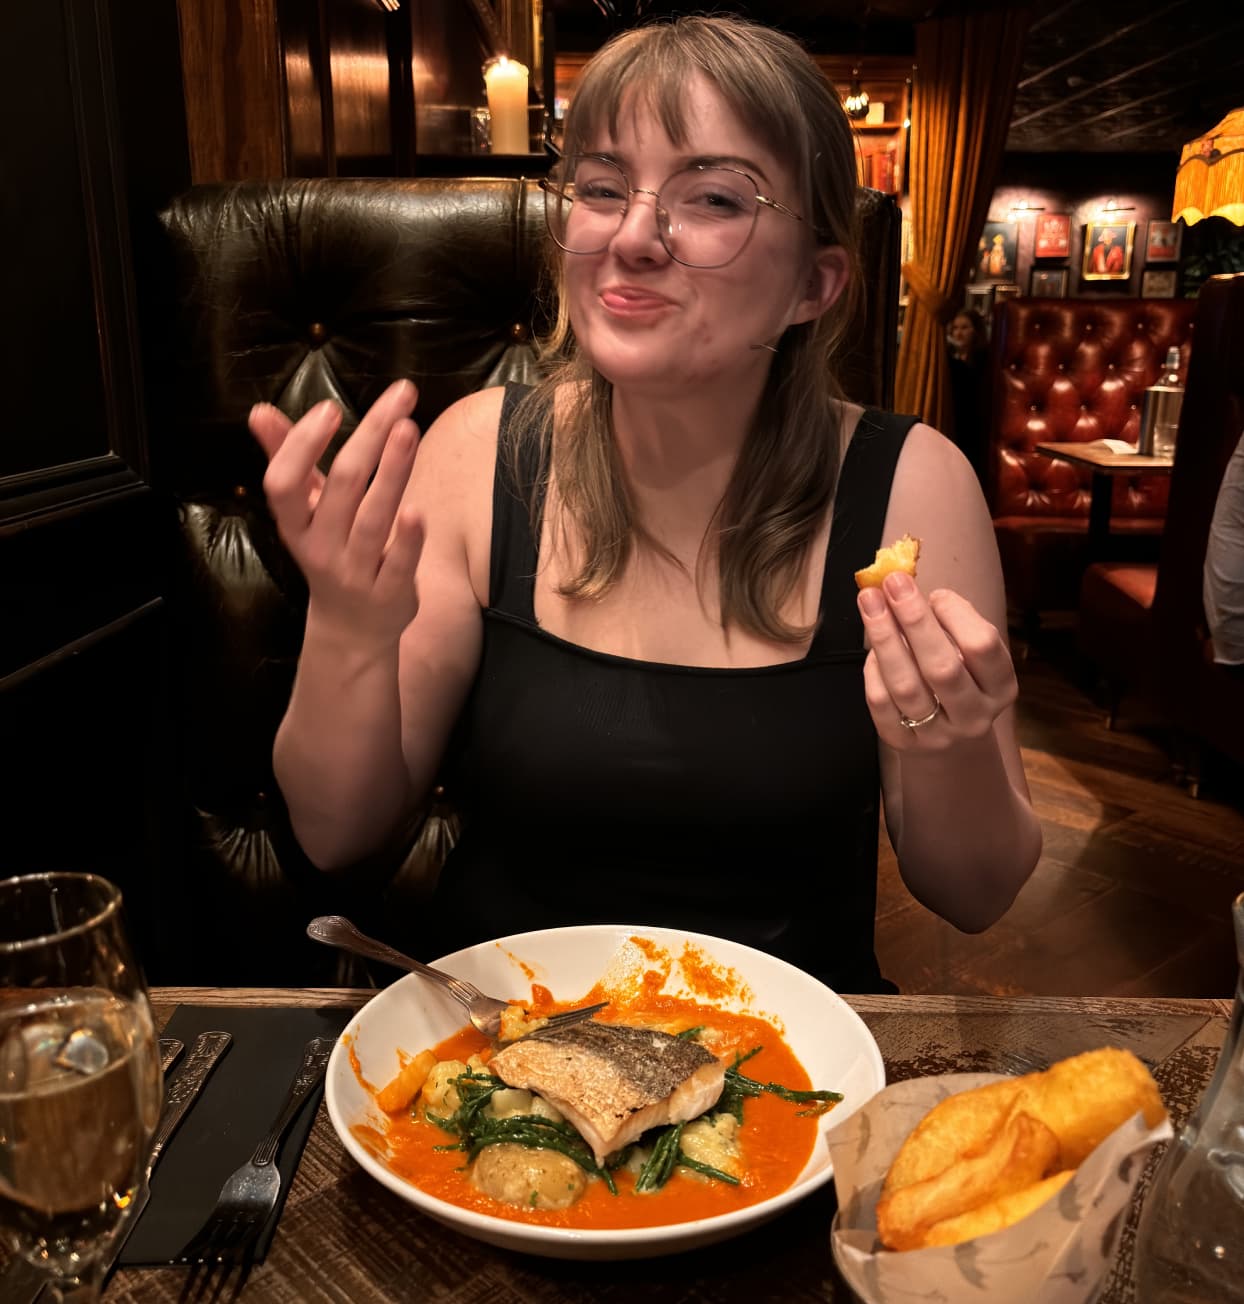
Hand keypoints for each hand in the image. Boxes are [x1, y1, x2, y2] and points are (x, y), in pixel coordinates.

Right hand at [249, 379, 422, 644]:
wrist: (352, 629)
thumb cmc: (330, 552)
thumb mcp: (305, 512)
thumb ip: (286, 459)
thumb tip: (260, 412)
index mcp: (296, 524)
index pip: (285, 482)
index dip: (303, 445)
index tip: (330, 408)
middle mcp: (321, 547)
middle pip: (344, 486)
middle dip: (371, 437)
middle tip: (401, 397)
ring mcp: (356, 571)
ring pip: (373, 518)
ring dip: (393, 473)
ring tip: (409, 430)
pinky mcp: (390, 592)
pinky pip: (398, 564)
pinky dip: (407, 540)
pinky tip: (418, 510)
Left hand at [858, 572, 1016, 753]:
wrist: (953, 747)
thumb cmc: (962, 682)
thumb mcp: (972, 657)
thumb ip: (955, 625)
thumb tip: (917, 593)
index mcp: (1000, 687)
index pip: (982, 647)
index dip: (957, 615)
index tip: (934, 592)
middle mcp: (973, 715)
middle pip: (942, 667)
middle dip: (915, 620)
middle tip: (892, 582)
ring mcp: (938, 734)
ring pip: (906, 686)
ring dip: (885, 639)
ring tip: (870, 602)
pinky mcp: (904, 744)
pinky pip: (882, 705)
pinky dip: (873, 671)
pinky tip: (871, 648)